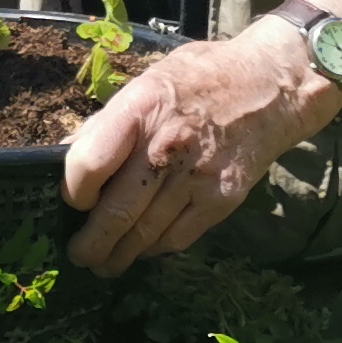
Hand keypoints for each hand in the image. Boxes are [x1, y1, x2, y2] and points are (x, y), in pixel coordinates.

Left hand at [60, 18, 334, 274]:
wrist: (272, 86)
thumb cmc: (202, 79)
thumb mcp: (148, 82)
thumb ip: (109, 122)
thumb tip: (68, 156)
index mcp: (141, 108)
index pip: (90, 162)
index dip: (74, 190)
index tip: (73, 202)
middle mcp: (167, 145)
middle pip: (117, 211)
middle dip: (91, 243)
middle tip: (79, 256)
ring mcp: (197, 176)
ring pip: (145, 233)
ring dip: (119, 255)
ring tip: (104, 264)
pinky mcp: (223, 198)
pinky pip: (179, 237)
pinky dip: (155, 249)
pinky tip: (143, 250)